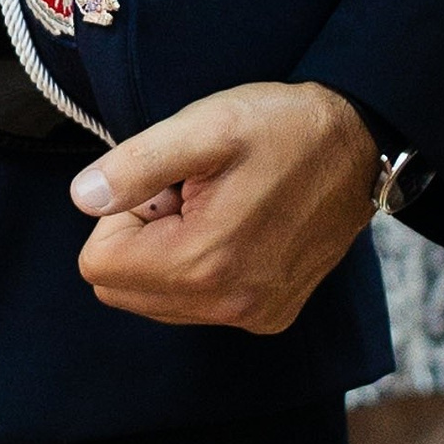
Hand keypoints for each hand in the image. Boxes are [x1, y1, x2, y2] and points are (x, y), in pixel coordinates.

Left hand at [70, 81, 376, 336]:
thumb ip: (135, 165)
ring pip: (156, 300)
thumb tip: (82, 199)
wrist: (360, 145)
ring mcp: (252, 317)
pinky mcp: (269, 316)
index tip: (167, 185)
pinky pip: (196, 305)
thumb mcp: (204, 127)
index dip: (119, 215)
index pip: (99, 265)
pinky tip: (236, 225)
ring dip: (168, 252)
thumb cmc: (282, 127)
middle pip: (121, 290)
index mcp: (203, 263)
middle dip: (140, 237)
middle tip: (189, 193)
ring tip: (215, 205)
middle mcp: (227, 306)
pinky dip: (199, 268)